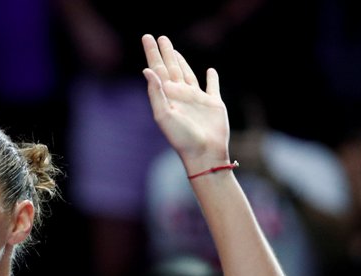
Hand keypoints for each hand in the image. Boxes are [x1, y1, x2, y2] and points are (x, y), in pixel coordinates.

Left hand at [141, 34, 230, 175]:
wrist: (204, 153)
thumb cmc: (181, 138)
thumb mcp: (164, 115)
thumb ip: (155, 92)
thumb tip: (147, 70)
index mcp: (168, 96)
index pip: (158, 69)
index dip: (152, 53)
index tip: (147, 37)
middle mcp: (181, 95)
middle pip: (171, 68)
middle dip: (166, 53)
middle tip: (160, 37)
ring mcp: (196, 99)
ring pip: (188, 74)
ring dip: (182, 61)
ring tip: (176, 50)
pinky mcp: (213, 104)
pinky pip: (213, 87)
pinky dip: (213, 78)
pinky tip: (211, 71)